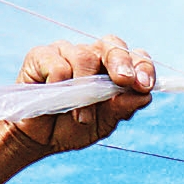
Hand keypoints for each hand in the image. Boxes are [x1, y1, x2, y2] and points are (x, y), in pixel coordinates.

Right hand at [9, 37, 154, 153]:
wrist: (38, 138)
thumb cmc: (73, 128)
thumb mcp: (103, 124)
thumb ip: (122, 109)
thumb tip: (144, 96)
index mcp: (112, 70)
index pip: (134, 58)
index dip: (143, 67)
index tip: (144, 85)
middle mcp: (92, 56)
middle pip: (112, 45)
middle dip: (121, 62)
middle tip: (124, 81)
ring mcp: (66, 52)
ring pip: (85, 57)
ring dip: (85, 90)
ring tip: (81, 117)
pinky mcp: (41, 55)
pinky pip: (58, 65)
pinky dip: (59, 84)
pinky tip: (56, 98)